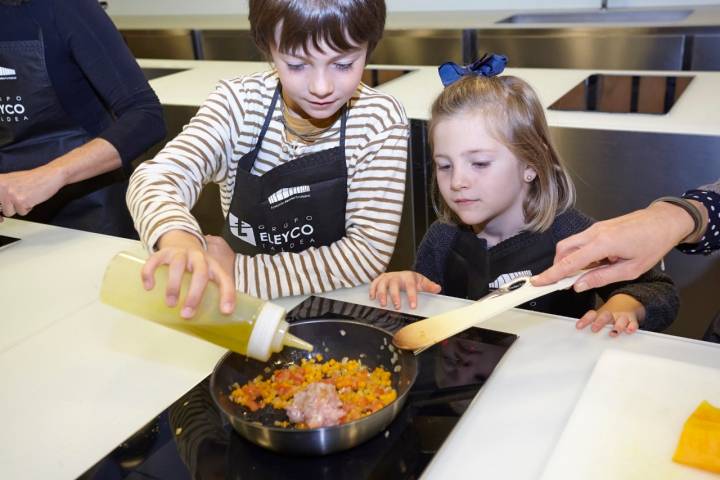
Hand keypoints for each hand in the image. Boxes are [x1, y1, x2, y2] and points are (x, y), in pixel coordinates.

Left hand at [0, 165, 64, 216]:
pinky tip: (32, 198)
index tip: (0, 214)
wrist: (49, 175)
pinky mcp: (20, 200)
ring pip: (8, 212)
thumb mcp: (12, 181)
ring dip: (18, 208)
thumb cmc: (34, 178)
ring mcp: (10, 194)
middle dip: (8, 208)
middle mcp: (1, 186)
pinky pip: (21, 213)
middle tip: (17, 202)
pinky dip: (28, 208)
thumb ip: (2, 190)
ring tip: (26, 197)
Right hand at [142, 230, 235, 317]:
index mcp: (213, 266)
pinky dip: (150, 273)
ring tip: (170, 304)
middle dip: (194, 296)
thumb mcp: (208, 275)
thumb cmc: (197, 266)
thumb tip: (210, 321)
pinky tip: (149, 287)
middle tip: (186, 314)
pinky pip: (155, 260)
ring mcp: (181, 253)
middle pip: (200, 274)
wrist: (182, 240)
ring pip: (178, 266)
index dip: (227, 294)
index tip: (225, 311)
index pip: (224, 279)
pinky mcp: (164, 252)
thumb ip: (210, 292)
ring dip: (173, 286)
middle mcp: (199, 257)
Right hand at [369, 271, 440, 309]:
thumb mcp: (421, 282)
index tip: (413, 306)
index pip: (410, 286)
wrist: (402, 275)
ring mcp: (387, 277)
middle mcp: (396, 276)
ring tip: (383, 304)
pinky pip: (374, 284)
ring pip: (382, 284)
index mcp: (408, 277)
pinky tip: (372, 298)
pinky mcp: (379, 280)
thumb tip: (437, 288)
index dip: (412, 296)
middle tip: (397, 307)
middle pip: (394, 284)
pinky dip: (372, 290)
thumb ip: (429, 286)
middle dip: (395, 296)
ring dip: (382, 294)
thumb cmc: (411, 281)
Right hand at [531, 202, 698, 290]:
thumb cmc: (653, 243)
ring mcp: (596, 229)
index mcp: (603, 243)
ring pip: (571, 246)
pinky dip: (581, 255)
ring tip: (587, 274)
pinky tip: (595, 264)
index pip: (569, 262)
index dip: (551, 274)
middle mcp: (595, 233)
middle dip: (558, 267)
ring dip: (571, 262)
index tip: (537, 282)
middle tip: (562, 282)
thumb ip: (601, 278)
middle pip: (563, 250)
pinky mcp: (599, 228)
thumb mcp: (630, 270)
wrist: (664, 221)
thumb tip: (579, 285)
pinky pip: (581, 242)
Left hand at [576, 293, 644, 336]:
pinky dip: (631, 327)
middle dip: (600, 323)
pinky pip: (633, 323)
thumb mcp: (599, 316)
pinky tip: (629, 330)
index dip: (585, 320)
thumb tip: (578, 329)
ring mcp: (621, 316)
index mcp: (600, 313)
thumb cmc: (609, 313)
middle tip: (595, 329)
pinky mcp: (632, 320)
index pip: (591, 315)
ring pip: (620, 320)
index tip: (578, 326)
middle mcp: (610, 314)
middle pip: (604, 316)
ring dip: (617, 326)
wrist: (626, 301)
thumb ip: (590, 323)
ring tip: (613, 332)